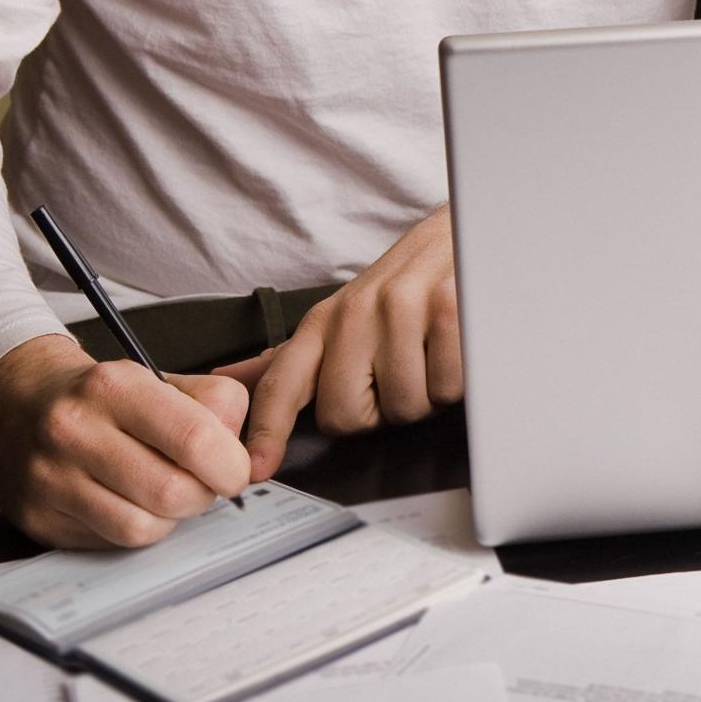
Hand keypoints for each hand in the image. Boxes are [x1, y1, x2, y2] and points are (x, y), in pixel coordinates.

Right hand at [0, 334, 251, 547]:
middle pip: (171, 492)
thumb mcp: (162, 378)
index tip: (236, 472)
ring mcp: (50, 479)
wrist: (22, 405)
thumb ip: (218, 404)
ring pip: (141, 528)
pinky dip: (133, 529)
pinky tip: (128, 503)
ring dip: (168, 519)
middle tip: (200, 484)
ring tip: (163, 494)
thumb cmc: (103, 397)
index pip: (194, 438)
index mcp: (114, 387)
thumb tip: (245, 457)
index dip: (229, 466)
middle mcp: (74, 430)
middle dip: (201, 496)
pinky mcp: (38, 518)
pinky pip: (109, 543)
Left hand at [215, 206, 462, 480]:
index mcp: (326, 319)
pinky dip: (459, 380)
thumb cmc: (408, 284)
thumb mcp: (344, 315)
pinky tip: (458, 349)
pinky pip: (446, 387)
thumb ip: (293, 356)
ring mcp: (402, 308)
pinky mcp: (448, 308)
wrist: (469, 233)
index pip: (284, 382)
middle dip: (379, 412)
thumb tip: (231, 377)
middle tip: (399, 377)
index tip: (257, 468)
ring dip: (426, 396)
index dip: (267, 430)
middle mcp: (356, 312)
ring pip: (404, 407)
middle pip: (346, 414)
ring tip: (433, 357)